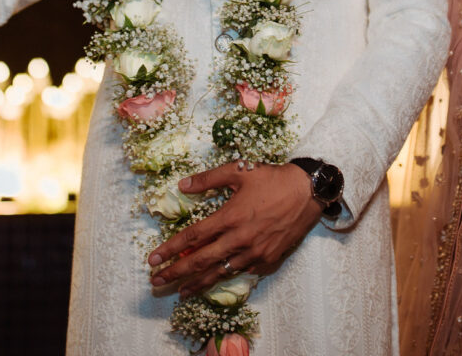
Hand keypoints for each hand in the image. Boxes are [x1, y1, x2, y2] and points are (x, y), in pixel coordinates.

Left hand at [146, 161, 322, 296]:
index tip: (152, 259)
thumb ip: (208, 178)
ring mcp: (254, 253)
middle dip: (175, 273)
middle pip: (201, 262)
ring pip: (220, 273)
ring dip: (198, 283)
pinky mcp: (268, 259)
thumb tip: (182, 185)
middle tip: (156, 281)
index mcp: (230, 217)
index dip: (170, 250)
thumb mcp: (239, 170)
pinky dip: (227, 275)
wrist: (308, 192)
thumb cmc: (273, 178)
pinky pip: (242, 271)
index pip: (193, 238)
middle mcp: (239, 239)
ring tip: (181, 292)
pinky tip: (216, 278)